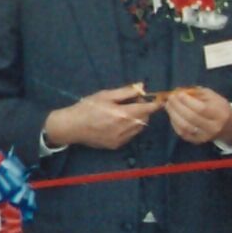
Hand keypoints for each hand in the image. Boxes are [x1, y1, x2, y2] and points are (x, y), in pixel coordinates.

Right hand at [43, 85, 158, 152]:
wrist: (71, 127)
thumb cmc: (87, 107)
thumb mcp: (105, 95)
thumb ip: (125, 91)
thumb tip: (142, 86)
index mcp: (123, 114)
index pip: (147, 109)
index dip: (155, 104)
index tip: (160, 99)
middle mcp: (125, 128)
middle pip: (145, 118)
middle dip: (143, 110)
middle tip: (132, 103)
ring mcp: (121, 139)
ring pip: (139, 128)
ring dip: (138, 119)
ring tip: (123, 113)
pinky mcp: (117, 145)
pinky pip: (131, 135)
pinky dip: (130, 128)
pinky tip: (117, 123)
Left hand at [163, 83, 231, 146]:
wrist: (228, 126)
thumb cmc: (218, 107)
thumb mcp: (212, 96)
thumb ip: (196, 92)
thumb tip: (178, 91)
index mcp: (220, 114)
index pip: (201, 109)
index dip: (187, 101)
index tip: (178, 94)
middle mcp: (213, 127)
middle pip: (191, 118)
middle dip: (177, 106)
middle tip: (170, 98)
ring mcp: (205, 136)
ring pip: (184, 127)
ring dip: (173, 115)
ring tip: (168, 105)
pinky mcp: (197, 141)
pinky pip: (182, 133)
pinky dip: (174, 123)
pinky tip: (172, 114)